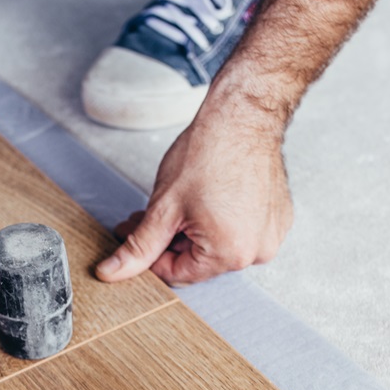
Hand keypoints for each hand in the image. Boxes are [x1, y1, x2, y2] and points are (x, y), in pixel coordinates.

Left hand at [95, 111, 293, 285]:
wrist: (243, 116)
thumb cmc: (209, 153)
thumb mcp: (163, 208)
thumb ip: (138, 247)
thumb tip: (112, 273)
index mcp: (230, 254)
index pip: (176, 273)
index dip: (148, 256)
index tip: (133, 237)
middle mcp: (257, 252)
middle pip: (197, 260)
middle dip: (166, 240)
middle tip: (142, 218)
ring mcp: (271, 234)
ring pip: (216, 245)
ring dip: (189, 230)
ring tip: (172, 204)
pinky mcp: (277, 218)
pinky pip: (239, 230)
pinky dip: (216, 220)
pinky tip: (201, 198)